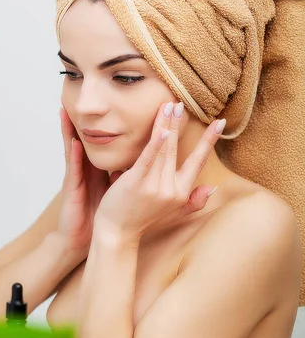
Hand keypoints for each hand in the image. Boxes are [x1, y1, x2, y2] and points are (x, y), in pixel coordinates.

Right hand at [56, 107, 121, 260]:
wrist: (85, 237)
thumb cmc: (102, 216)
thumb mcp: (119, 191)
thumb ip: (128, 174)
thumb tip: (144, 161)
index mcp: (100, 166)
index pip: (106, 139)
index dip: (109, 122)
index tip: (110, 105)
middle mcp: (87, 166)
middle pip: (87, 136)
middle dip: (86, 117)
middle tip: (86, 95)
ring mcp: (78, 174)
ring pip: (74, 145)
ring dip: (70, 127)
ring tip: (66, 107)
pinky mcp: (73, 186)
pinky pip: (74, 166)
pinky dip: (73, 152)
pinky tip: (74, 139)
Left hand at [94, 102, 224, 243]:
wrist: (117, 234)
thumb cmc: (141, 220)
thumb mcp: (172, 213)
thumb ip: (193, 201)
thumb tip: (212, 188)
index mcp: (180, 192)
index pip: (198, 161)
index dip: (208, 141)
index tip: (220, 122)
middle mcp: (171, 189)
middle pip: (177, 150)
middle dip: (178, 125)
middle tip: (180, 103)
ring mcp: (154, 186)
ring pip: (163, 150)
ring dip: (166, 126)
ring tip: (169, 106)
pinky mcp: (136, 183)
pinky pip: (147, 160)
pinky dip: (155, 145)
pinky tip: (162, 131)